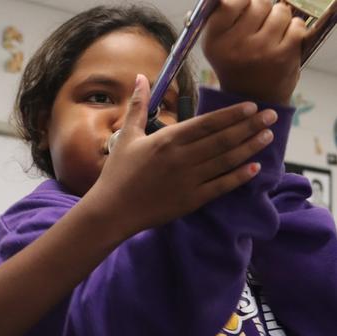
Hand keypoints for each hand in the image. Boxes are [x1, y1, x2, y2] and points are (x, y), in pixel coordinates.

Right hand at [85, 74, 276, 237]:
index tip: (252, 106)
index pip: (207, 123)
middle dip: (250, 126)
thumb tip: (138, 76)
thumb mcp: (126, 136)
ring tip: (268, 137)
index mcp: (167, 140)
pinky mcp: (191, 200)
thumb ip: (137, 106)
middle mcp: (182, 157)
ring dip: (250, 147)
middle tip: (271, 117)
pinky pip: (221, 186)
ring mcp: (189, 179)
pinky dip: (239, 177)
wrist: (112, 210)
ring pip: (226, 160)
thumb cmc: (117, 172)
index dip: (232, 114)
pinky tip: (255, 168)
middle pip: (223, 139)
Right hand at [202, 0, 307, 103]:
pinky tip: (286, 40)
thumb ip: (222, 16)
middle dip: (263, 9)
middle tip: (259, 27)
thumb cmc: (236, 63)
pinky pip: (296, 25)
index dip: (242, 1)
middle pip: (258, 3)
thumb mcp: (217, 44)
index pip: (228, 3)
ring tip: (272, 34)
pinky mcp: (283, 55)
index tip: (245, 7)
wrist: (253, 99)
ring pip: (280, 11)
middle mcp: (234, 46)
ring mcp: (259, 51)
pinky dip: (295, 28)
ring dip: (280, 18)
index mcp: (213, 41)